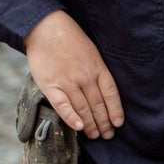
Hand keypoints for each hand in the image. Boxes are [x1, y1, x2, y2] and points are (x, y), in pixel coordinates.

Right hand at [24, 10, 123, 139]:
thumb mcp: (91, 51)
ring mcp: (68, 82)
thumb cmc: (69, 38)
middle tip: (106, 135)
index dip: (115, 110)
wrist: (45, 28)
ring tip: (94, 135)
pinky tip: (78, 127)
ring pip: (83, 109)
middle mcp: (86, 77)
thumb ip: (96, 70)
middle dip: (104, 123)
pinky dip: (71, 118)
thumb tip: (100, 89)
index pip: (111, 94)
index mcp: (98, 68)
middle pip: (98, 105)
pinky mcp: (51, 86)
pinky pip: (63, 106)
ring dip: (90, 125)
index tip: (118, 123)